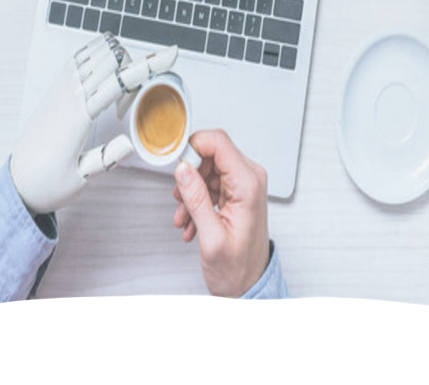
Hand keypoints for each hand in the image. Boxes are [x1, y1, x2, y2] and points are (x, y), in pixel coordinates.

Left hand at [11, 33, 176, 214]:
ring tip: (115, 95)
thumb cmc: (47, 182)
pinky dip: (100, 56)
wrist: (16, 182)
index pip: (118, 80)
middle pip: (112, 57)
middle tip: (127, 106)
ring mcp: (61, 86)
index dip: (148, 64)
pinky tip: (105, 76)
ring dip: (117, 60)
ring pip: (98, 50)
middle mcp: (69, 95)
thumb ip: (106, 159)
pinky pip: (82, 55)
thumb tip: (130, 143)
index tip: (171, 54)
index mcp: (78, 116)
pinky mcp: (57, 85)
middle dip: (133, 68)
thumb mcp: (80, 180)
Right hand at [173, 129, 269, 296]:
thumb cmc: (239, 269)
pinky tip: (192, 220)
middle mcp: (250, 178)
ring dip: (191, 190)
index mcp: (248, 184)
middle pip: (211, 153)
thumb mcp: (211, 237)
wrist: (250, 285)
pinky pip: (211, 181)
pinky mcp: (238, 192)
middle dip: (190, 174)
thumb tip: (183, 169)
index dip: (192, 148)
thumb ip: (196, 199)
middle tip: (181, 199)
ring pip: (208, 168)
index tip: (178, 167)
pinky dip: (198, 198)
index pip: (218, 142)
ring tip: (186, 217)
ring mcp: (245, 184)